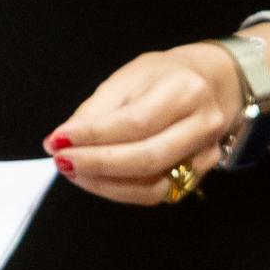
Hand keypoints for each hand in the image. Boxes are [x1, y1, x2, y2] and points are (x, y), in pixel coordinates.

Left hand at [43, 44, 244, 205]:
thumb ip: (98, 109)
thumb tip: (63, 138)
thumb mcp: (129, 76)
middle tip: (61, 160)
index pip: (134, 122)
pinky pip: (158, 194)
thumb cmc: (165, 75)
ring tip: (73, 171)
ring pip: (153, 186)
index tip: (56, 140)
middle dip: (96, 164)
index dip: (92, 135)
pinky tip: (97, 180)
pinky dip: (122, 191)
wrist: (214, 81)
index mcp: (184, 89)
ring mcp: (206, 154)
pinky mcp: (201, 175)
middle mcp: (202, 124)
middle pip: (147, 158)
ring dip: (106, 184)